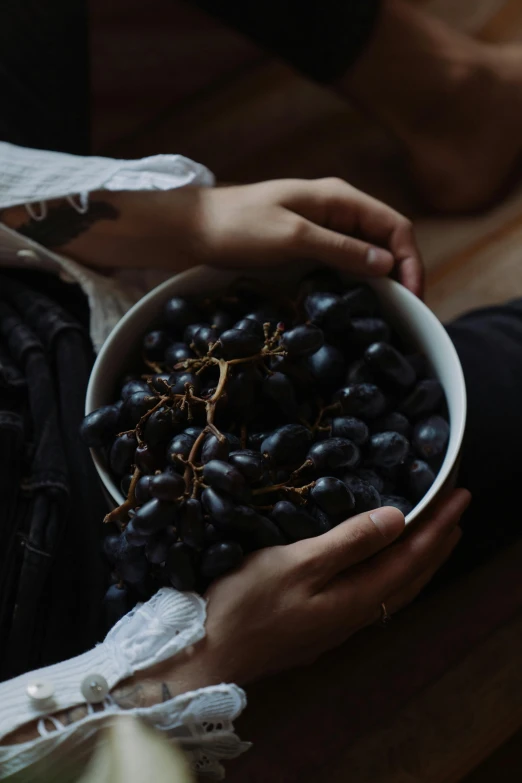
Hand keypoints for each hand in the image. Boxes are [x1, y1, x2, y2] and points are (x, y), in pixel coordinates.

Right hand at [145, 489, 468, 693]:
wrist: (210, 652)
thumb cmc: (248, 603)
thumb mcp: (299, 563)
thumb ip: (349, 543)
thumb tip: (397, 519)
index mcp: (357, 598)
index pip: (411, 556)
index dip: (438, 526)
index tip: (460, 496)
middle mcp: (357, 614)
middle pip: (412, 575)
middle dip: (439, 543)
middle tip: (458, 512)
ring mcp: (340, 623)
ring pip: (397, 588)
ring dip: (421, 560)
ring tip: (435, 538)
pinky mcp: (322, 625)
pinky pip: (378, 595)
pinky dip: (396, 573)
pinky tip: (386, 569)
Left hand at [188, 178, 423, 296]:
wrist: (193, 229)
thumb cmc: (239, 227)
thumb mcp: (293, 238)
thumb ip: (341, 249)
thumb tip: (388, 265)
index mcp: (340, 199)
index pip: (395, 226)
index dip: (411, 262)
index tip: (413, 299)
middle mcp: (338, 211)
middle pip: (386, 241)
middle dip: (402, 274)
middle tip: (405, 315)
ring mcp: (322, 228)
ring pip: (367, 253)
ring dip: (382, 281)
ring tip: (387, 314)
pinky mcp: (307, 246)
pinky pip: (344, 262)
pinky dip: (357, 282)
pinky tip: (356, 304)